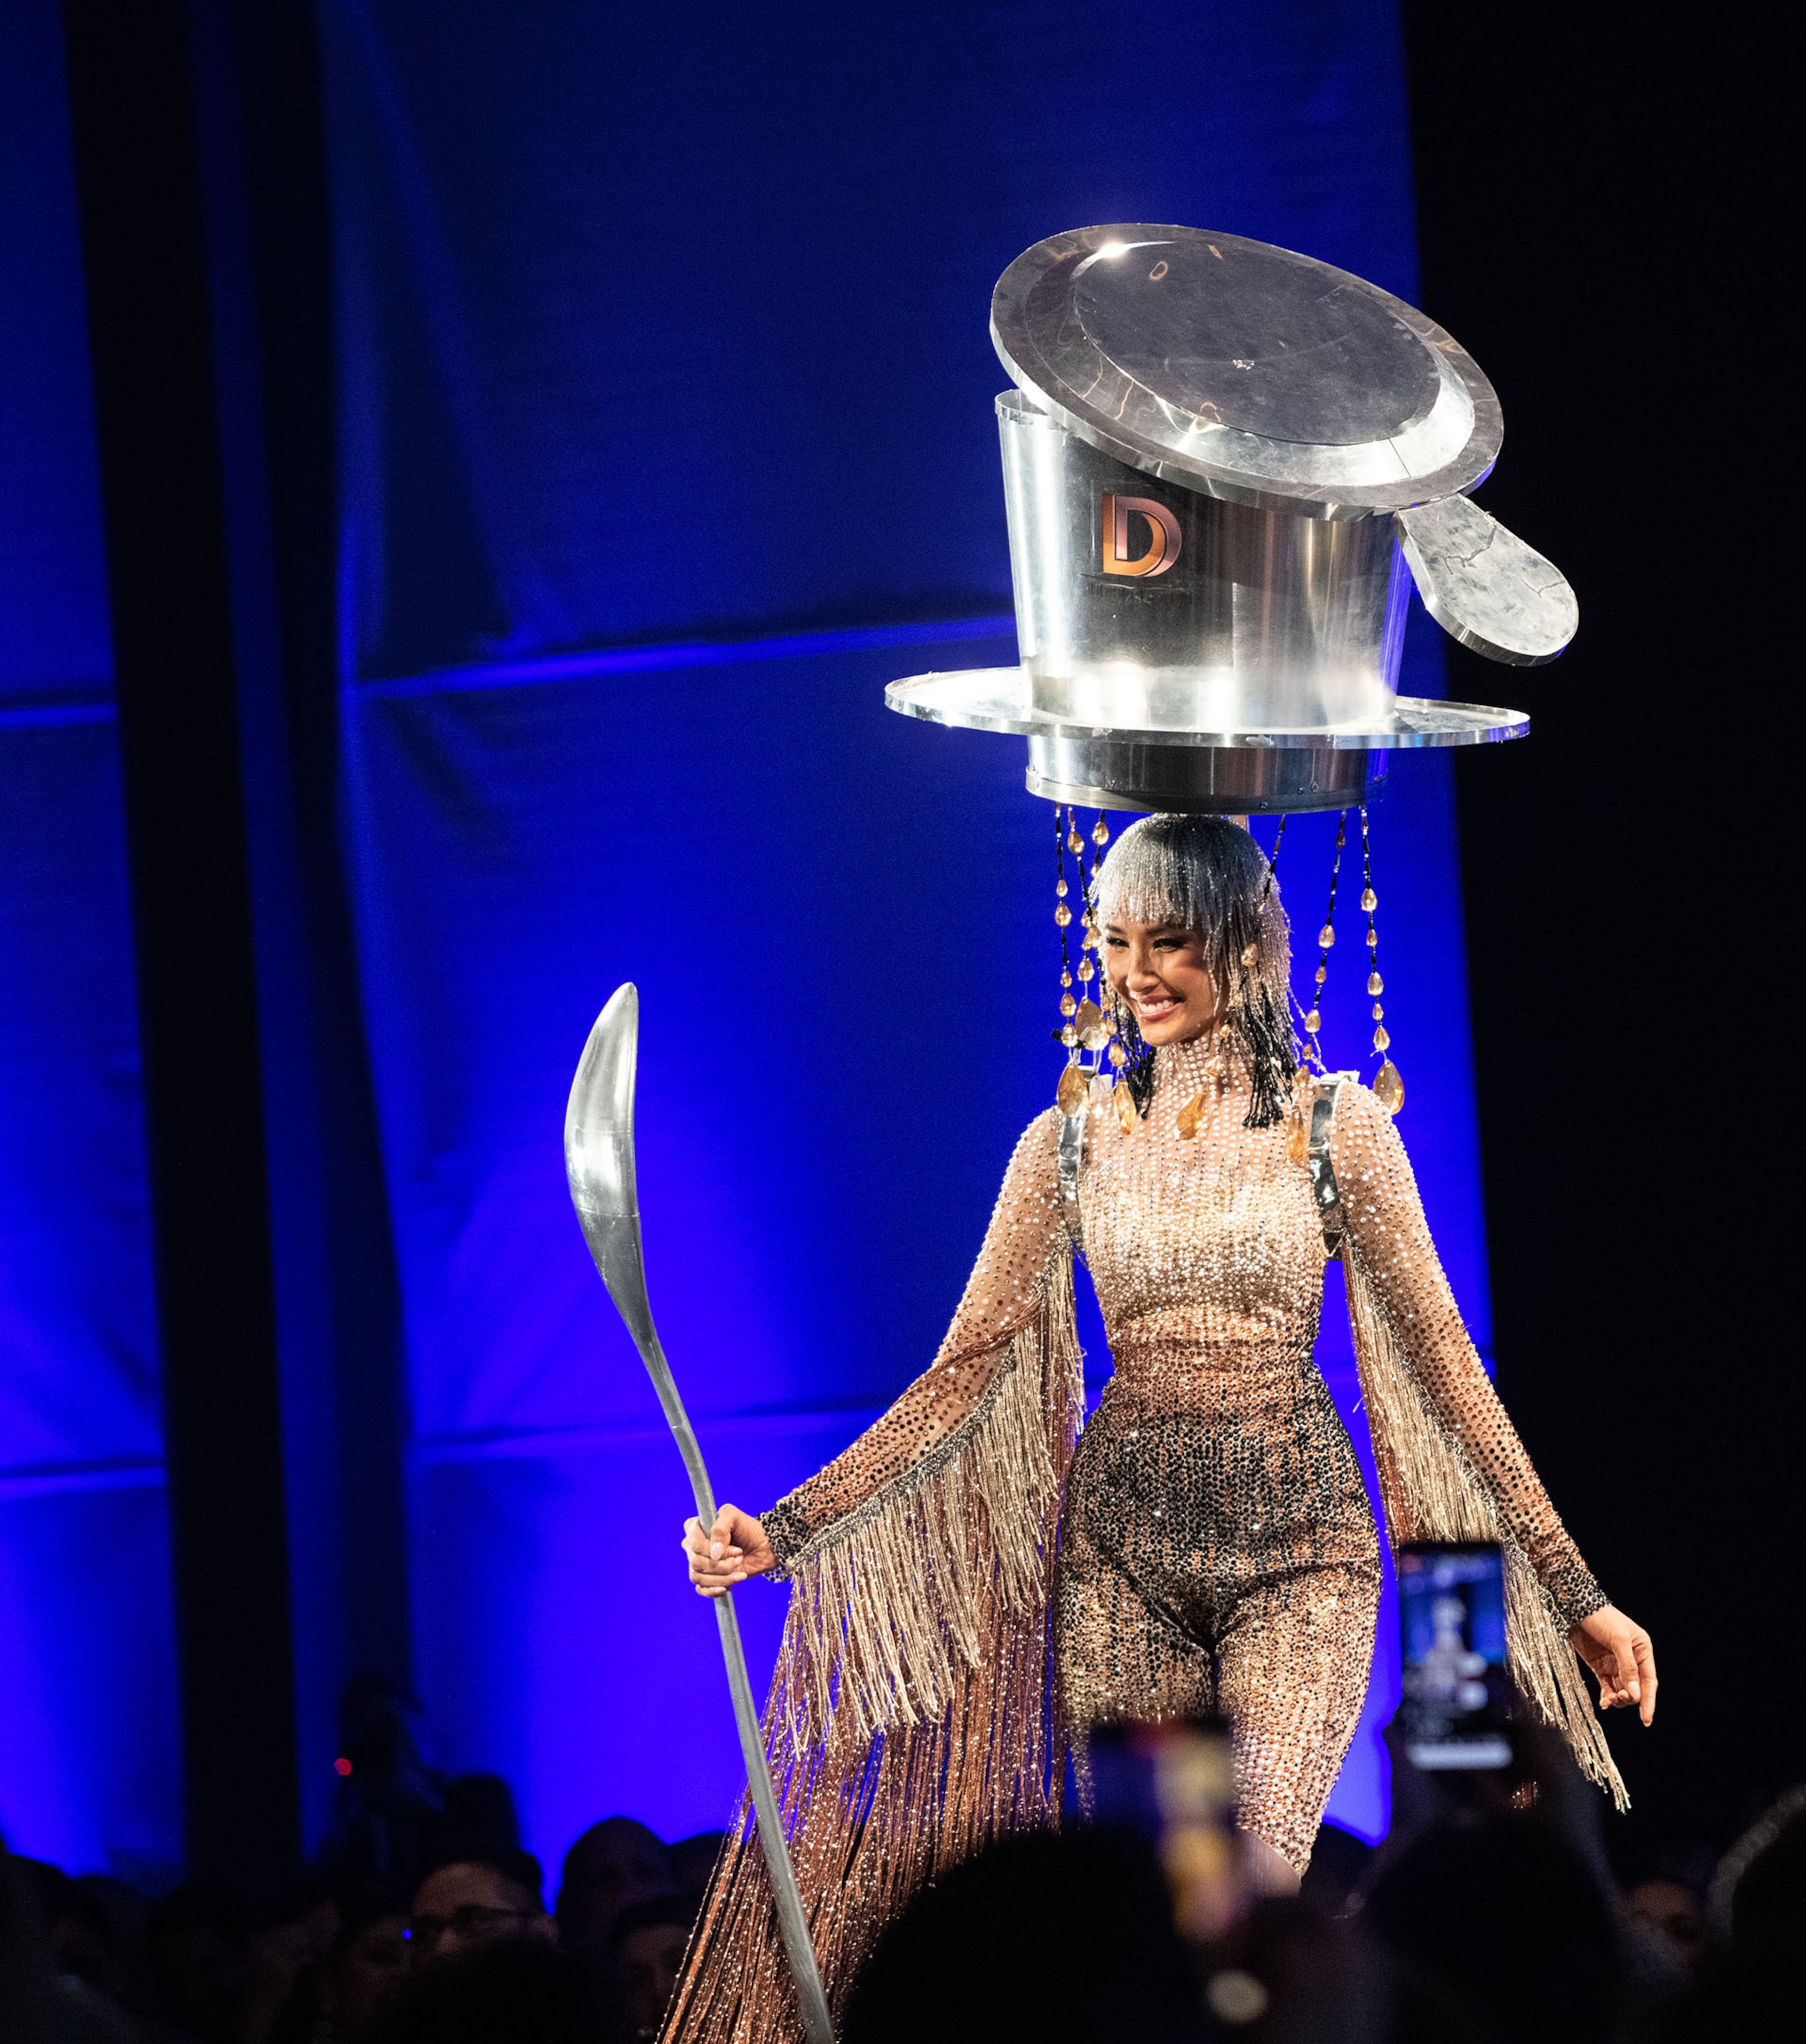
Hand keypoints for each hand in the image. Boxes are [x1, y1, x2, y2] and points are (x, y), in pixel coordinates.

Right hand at [682, 1504, 774, 1597]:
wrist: (762, 1546)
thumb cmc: (747, 1528)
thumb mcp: (733, 1517)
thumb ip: (720, 1529)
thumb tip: (714, 1555)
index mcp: (694, 1528)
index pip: (694, 1544)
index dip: (712, 1548)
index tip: (735, 1547)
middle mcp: (693, 1546)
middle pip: (696, 1562)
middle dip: (722, 1563)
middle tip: (740, 1556)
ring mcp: (699, 1563)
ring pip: (698, 1577)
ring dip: (722, 1575)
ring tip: (738, 1566)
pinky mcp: (707, 1579)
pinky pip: (701, 1589)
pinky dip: (713, 1590)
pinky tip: (726, 1587)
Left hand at [1570, 1604, 1656, 1724]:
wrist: (1576, 1608)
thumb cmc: (1602, 1618)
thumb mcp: (1618, 1640)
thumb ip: (1627, 1667)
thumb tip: (1634, 1694)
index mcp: (1643, 1651)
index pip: (1649, 1681)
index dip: (1648, 1701)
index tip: (1646, 1720)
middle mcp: (1632, 1660)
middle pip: (1636, 1689)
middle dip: (1629, 1698)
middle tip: (1618, 1697)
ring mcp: (1615, 1665)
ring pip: (1622, 1691)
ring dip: (1617, 1699)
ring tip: (1609, 1700)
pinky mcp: (1600, 1667)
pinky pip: (1607, 1688)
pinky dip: (1607, 1697)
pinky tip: (1603, 1703)